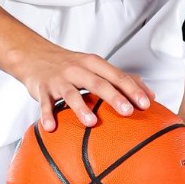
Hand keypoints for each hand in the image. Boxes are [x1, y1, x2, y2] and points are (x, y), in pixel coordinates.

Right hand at [17, 46, 152, 131]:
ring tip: (92, 123)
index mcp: (94, 64)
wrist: (34, 56)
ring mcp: (59, 79)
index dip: (132, 89)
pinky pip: (44, 103)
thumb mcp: (95, 66)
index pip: (117, 76)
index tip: (146, 104)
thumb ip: (121, 79)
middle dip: (114, 97)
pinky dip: (47, 115)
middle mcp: (78, 69)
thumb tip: (151, 96)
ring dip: (81, 108)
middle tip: (128, 112)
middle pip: (98, 83)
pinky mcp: (42, 89)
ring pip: (71, 94)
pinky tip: (51, 127)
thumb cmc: (71, 66)